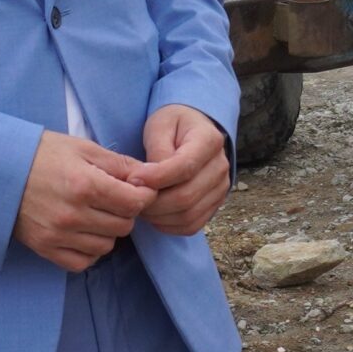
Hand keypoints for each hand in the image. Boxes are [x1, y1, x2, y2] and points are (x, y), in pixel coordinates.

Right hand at [15, 132, 152, 270]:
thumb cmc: (41, 154)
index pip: (136, 203)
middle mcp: (73, 214)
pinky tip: (83, 233)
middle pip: (124, 226)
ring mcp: (58, 235)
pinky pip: (83, 262)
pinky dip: (89, 251)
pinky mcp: (45, 248)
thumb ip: (119, 164)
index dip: (143, 195)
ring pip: (107, 246)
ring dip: (107, 232)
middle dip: (125, 212)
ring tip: (94, 214)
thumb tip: (150, 176)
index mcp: (86, 185)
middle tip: (111, 199)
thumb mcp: (82, 148)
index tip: (135, 188)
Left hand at [132, 104, 230, 235]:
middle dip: (153, 202)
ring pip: (188, 215)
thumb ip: (157, 149)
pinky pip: (192, 225)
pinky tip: (154, 214)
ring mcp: (221, 188)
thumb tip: (149, 178)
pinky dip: (169, 226)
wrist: (193, 131)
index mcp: (210, 141)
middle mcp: (221, 166)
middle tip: (130, 197)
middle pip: (186, 196)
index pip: (185, 167)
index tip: (132, 179)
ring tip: (140, 205)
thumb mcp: (160, 125)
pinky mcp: (214, 204)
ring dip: (158, 216)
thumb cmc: (173, 125)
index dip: (156, 178)